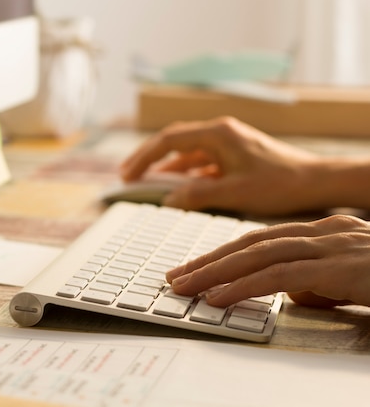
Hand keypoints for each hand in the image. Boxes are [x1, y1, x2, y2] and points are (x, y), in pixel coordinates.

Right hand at [120, 116, 323, 215]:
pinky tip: (176, 186)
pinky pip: (200, 162)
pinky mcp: (233, 156)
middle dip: (149, 158)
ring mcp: (227, 144)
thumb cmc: (280, 184)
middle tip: (127, 175)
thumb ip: (197, 194)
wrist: (316, 181)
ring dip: (165, 167)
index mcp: (218, 134)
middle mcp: (220, 133)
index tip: (126, 175)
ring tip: (144, 181)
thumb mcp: (234, 192)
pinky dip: (185, 173)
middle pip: (173, 141)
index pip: (169, 140)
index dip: (143, 157)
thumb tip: (168, 198)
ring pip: (186, 152)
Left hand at [165, 214, 369, 307]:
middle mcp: (324, 231)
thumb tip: (288, 292)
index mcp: (324, 230)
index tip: (196, 267)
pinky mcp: (339, 267)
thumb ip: (316, 281)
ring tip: (185, 288)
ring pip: (258, 255)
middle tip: (177, 277)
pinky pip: (279, 276)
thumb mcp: (350, 279)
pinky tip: (218, 297)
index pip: (262, 239)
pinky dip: (243, 286)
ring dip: (216, 272)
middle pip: (251, 242)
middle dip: (209, 260)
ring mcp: (332, 245)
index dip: (225, 252)